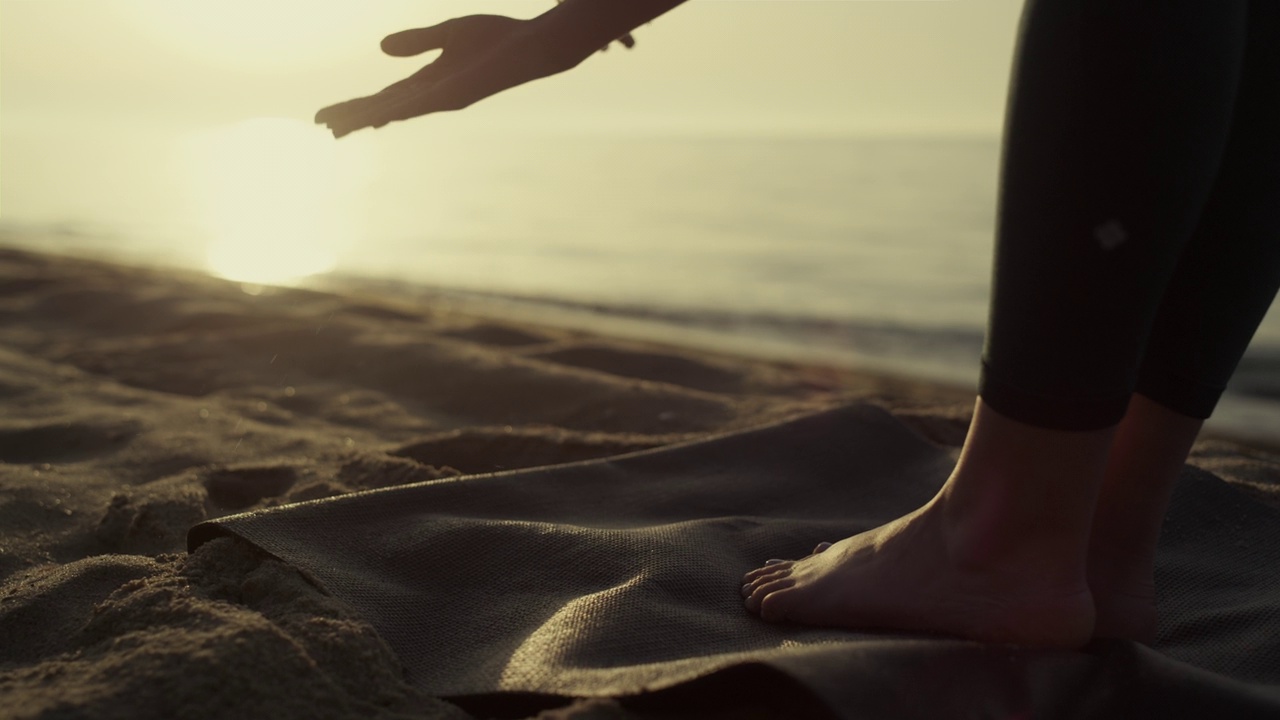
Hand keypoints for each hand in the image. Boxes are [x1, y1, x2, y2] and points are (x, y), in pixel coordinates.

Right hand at [315, 14, 626, 137]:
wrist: (533, 47)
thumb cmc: (498, 40)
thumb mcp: (449, 33)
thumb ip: (418, 41)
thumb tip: (382, 48)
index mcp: (430, 83)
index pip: (385, 99)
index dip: (357, 107)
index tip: (328, 117)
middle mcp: (434, 96)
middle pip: (384, 109)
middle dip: (354, 117)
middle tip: (322, 126)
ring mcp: (444, 97)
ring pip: (397, 112)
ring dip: (367, 119)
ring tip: (338, 128)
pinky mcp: (457, 92)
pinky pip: (420, 103)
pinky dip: (397, 110)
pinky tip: (378, 116)